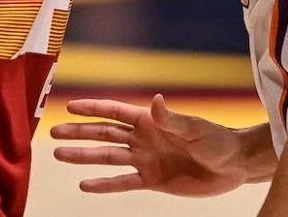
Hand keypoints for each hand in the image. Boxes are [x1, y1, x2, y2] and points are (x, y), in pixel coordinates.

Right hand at [51, 94, 249, 196]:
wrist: (234, 166)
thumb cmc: (218, 140)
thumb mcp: (196, 127)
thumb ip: (172, 118)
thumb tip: (154, 102)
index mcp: (151, 121)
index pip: (115, 113)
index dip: (93, 109)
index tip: (69, 106)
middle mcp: (144, 139)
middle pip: (104, 134)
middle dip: (79, 132)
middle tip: (53, 131)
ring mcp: (146, 159)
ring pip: (108, 157)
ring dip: (83, 156)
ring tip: (59, 154)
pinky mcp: (152, 181)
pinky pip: (123, 183)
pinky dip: (104, 184)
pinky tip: (84, 185)